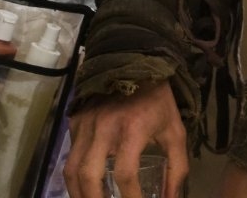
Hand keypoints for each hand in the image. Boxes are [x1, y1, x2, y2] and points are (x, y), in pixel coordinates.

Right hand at [66, 82, 186, 197]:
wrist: (135, 62)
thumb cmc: (158, 101)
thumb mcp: (175, 133)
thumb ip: (177, 169)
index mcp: (133, 128)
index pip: (125, 173)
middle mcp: (105, 126)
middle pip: (89, 175)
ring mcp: (86, 123)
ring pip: (72, 167)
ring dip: (78, 193)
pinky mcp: (76, 120)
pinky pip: (70, 154)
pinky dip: (74, 174)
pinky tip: (85, 185)